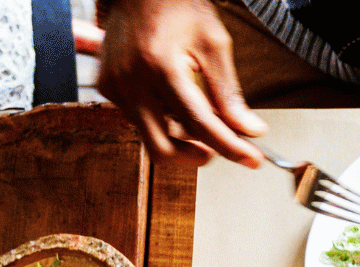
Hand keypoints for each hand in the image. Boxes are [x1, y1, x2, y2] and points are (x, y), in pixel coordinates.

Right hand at [98, 0, 266, 168]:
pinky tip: (175, 100)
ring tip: (200, 112)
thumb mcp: (213, 44)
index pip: (199, 124)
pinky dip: (162, 120)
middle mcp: (131, 80)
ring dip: (180, 136)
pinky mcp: (107, 88)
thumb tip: (249, 129)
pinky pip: (138, 119)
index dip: (230, 147)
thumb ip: (229, 92)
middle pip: (163, 148)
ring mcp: (115, 86)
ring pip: (151, 136)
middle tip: (220, 149)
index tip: (251, 158)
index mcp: (160, 66)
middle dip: (196, 156)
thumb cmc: (176, 6)